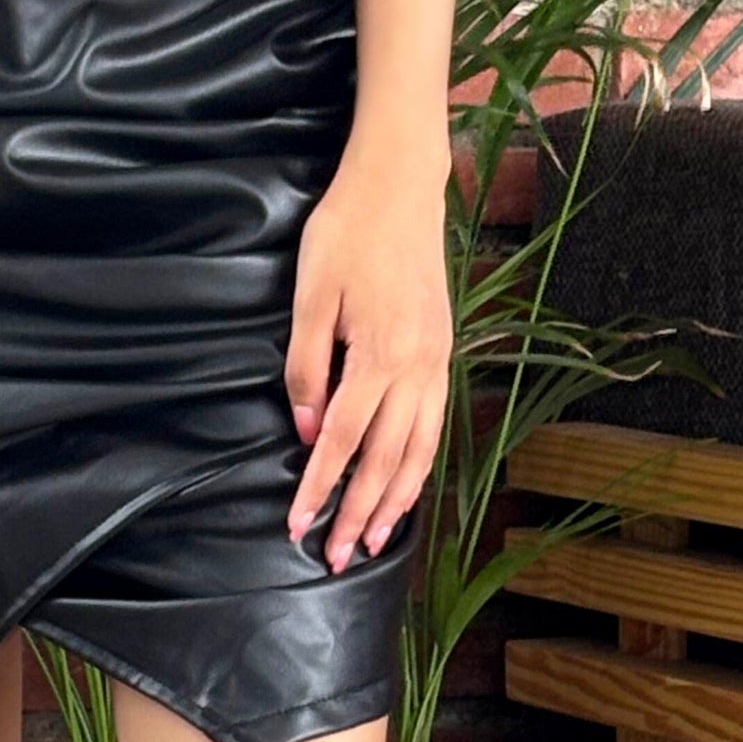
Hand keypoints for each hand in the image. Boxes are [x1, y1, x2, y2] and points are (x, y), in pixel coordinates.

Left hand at [283, 152, 451, 573]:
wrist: (401, 184)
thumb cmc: (347, 232)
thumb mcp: (311, 295)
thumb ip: (307, 368)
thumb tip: (310, 432)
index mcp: (380, 355)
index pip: (344, 441)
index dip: (319, 488)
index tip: (298, 525)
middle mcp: (418, 367)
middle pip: (386, 460)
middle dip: (358, 513)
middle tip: (336, 557)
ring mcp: (436, 362)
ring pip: (420, 451)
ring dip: (396, 502)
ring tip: (375, 541)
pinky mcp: (444, 353)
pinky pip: (436, 425)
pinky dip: (421, 466)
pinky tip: (407, 491)